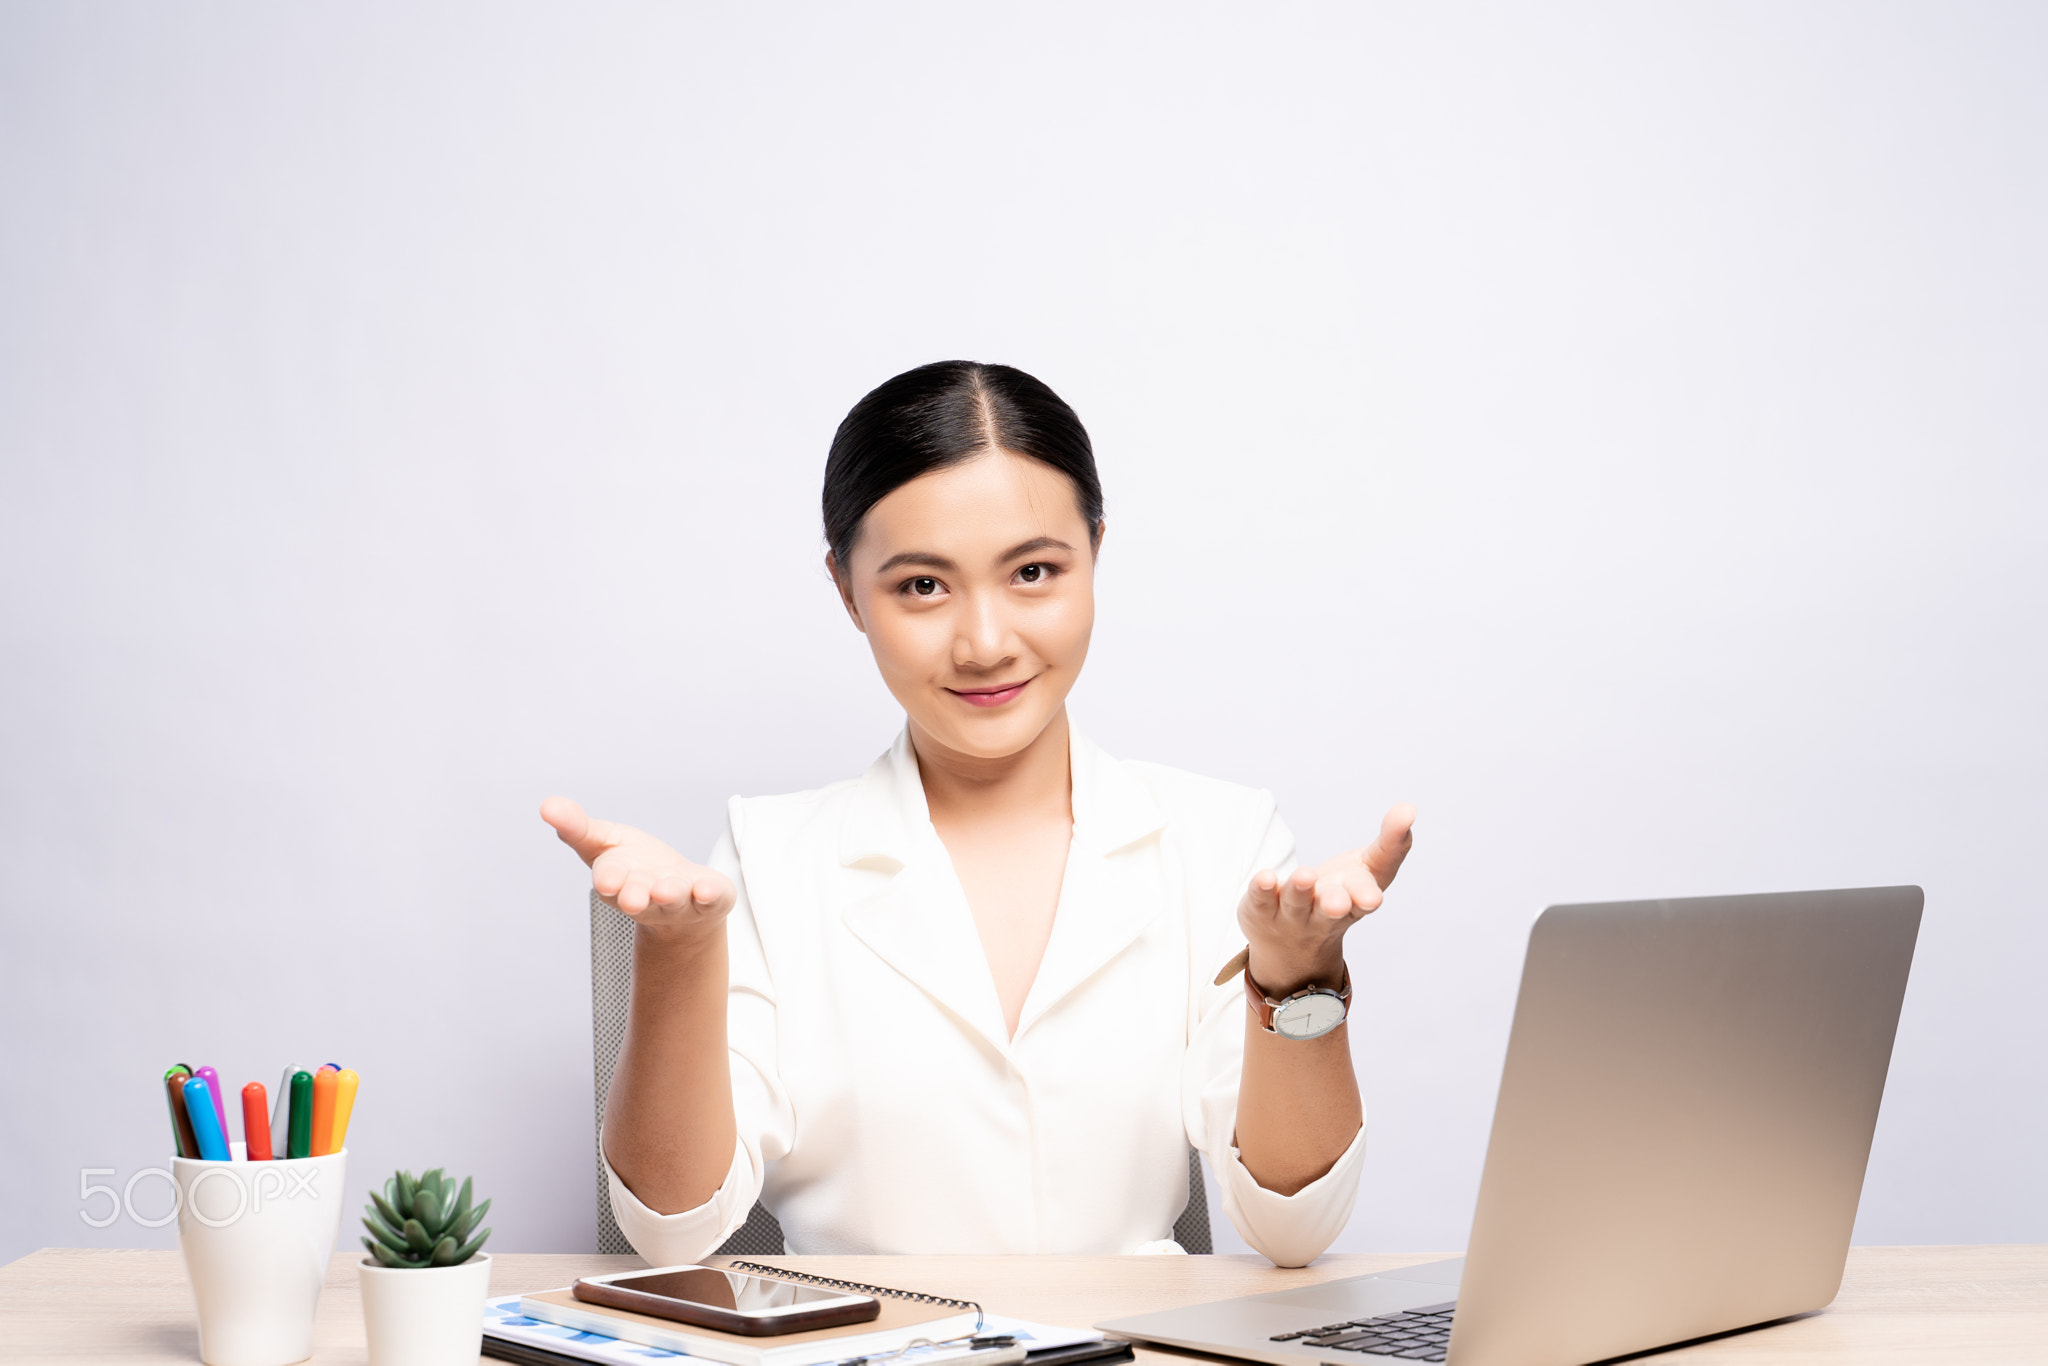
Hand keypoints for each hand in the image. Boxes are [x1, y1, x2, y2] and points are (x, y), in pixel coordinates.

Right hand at [539, 796, 734, 935]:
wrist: (680, 898)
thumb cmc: (635, 866)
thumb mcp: (604, 843)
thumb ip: (577, 828)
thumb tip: (547, 805)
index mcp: (619, 881)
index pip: (611, 880)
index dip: (610, 880)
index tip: (607, 881)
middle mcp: (648, 896)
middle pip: (640, 897)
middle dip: (637, 896)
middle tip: (635, 898)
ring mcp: (680, 901)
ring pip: (675, 899)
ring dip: (671, 895)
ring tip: (668, 891)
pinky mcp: (710, 900)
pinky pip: (712, 899)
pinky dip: (710, 895)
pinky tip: (709, 889)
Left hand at [1236, 803, 1415, 995]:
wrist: (1292, 944)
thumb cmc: (1340, 893)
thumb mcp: (1368, 870)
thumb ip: (1391, 843)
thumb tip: (1410, 808)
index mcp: (1354, 901)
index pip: (1364, 897)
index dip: (1366, 896)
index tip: (1372, 898)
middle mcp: (1323, 913)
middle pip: (1330, 911)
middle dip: (1334, 904)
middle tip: (1335, 903)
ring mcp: (1292, 915)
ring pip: (1296, 904)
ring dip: (1300, 891)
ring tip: (1304, 876)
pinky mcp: (1262, 910)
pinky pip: (1261, 900)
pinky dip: (1263, 889)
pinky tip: (1266, 877)